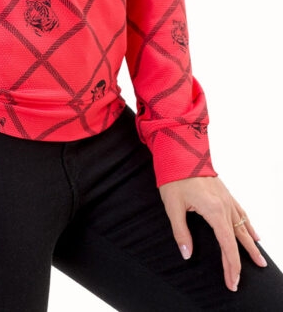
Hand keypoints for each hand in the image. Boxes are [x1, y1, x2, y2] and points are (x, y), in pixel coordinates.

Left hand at [159, 176, 267, 291]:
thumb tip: (187, 254)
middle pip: (237, 240)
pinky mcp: (225, 193)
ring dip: (250, 245)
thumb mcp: (173, 206)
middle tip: (239, 281)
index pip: (227, 246)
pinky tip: (254, 233)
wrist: (180, 150)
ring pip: (243, 227)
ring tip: (259, 261)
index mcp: (214, 212)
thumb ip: (181, 232)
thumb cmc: (175, 177)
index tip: (232, 282)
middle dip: (240, 262)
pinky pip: (241, 213)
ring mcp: (227, 199)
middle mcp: (225, 206)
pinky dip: (249, 225)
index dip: (231, 266)